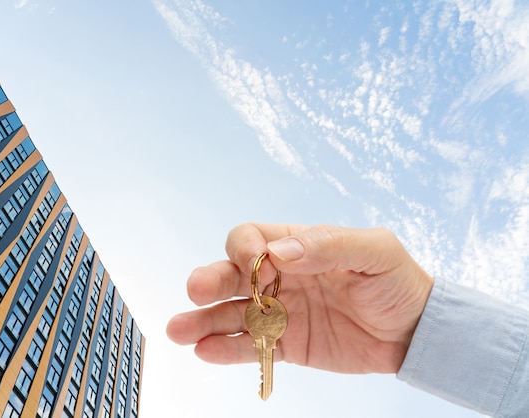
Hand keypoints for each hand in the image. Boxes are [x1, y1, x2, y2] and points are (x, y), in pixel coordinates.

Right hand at [167, 223, 433, 373]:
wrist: (417, 332)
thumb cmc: (397, 281)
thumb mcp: (373, 251)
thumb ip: (327, 245)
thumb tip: (280, 251)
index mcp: (297, 246)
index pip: (252, 239)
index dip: (244, 248)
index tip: (254, 263)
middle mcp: (280, 277)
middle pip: (232, 275)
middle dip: (211, 280)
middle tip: (196, 291)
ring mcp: (280, 312)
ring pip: (232, 313)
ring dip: (204, 320)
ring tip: (179, 331)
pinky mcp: (287, 345)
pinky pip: (251, 346)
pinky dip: (228, 349)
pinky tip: (206, 351)